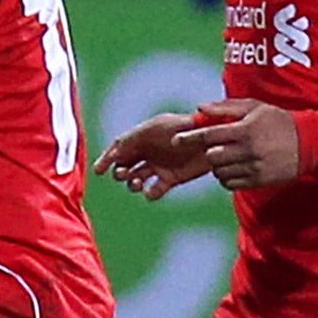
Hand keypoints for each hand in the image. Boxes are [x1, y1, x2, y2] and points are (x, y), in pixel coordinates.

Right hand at [93, 112, 207, 198]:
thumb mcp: (190, 124)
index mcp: (147, 134)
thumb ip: (181, 128)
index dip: (108, 157)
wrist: (218, 143)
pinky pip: (154, 190)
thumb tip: (173, 140)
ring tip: (137, 184)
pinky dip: (151, 193)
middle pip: (124, 162)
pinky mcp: (170, 179)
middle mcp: (149, 150)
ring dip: (131, 182)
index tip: (99, 169)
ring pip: (136, 177)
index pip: (121, 145)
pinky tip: (152, 192)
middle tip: (122, 174)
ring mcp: (158, 166)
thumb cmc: (202, 128)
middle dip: (118, 170)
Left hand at [172, 98, 300, 189]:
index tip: (175, 140)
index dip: (188, 138)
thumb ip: (226, 107)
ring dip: (217, 166)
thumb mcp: (255, 107)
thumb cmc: (278, 121)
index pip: (208, 136)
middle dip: (207, 153)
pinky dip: (226, 178)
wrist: (309, 143)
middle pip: (212, 157)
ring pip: (219, 173)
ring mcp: (253, 168)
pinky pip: (230, 184)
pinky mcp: (258, 181)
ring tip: (226, 158)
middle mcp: (248, 151)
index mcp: (245, 130)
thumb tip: (199, 107)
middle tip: (213, 148)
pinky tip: (233, 169)